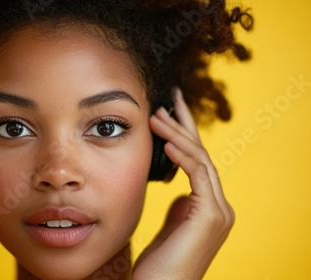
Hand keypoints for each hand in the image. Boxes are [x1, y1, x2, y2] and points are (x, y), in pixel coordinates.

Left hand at [133, 88, 234, 278]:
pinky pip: (199, 176)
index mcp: (209, 206)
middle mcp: (220, 206)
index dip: (185, 134)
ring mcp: (219, 211)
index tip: (169, 111)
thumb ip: (179, 204)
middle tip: (170, 98)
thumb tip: (177, 186)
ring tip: (156, 116)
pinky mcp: (211, 217)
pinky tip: (168, 142)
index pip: (198, 161)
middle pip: (203, 154)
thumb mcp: (170, 224)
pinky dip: (184, 156)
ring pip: (202, 160)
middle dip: (186, 124)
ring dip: (178, 135)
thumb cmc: (160, 263)